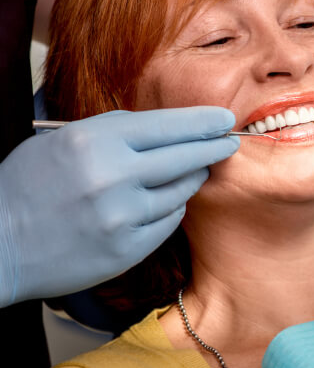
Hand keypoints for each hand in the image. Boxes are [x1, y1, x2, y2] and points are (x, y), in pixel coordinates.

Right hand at [0, 107, 237, 306]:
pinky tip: (167, 202)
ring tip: (196, 170)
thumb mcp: (63, 141)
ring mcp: (122, 216)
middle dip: (213, 147)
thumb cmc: (28, 187)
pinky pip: (168, 221)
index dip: (202, 122)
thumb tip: (166, 129)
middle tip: (230, 142)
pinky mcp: (126, 249)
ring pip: (181, 191)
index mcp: (94, 141)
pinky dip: (171, 209)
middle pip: (185, 156)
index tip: (224, 118)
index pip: (167, 125)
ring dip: (192, 178)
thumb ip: (114, 132)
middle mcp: (112, 176)